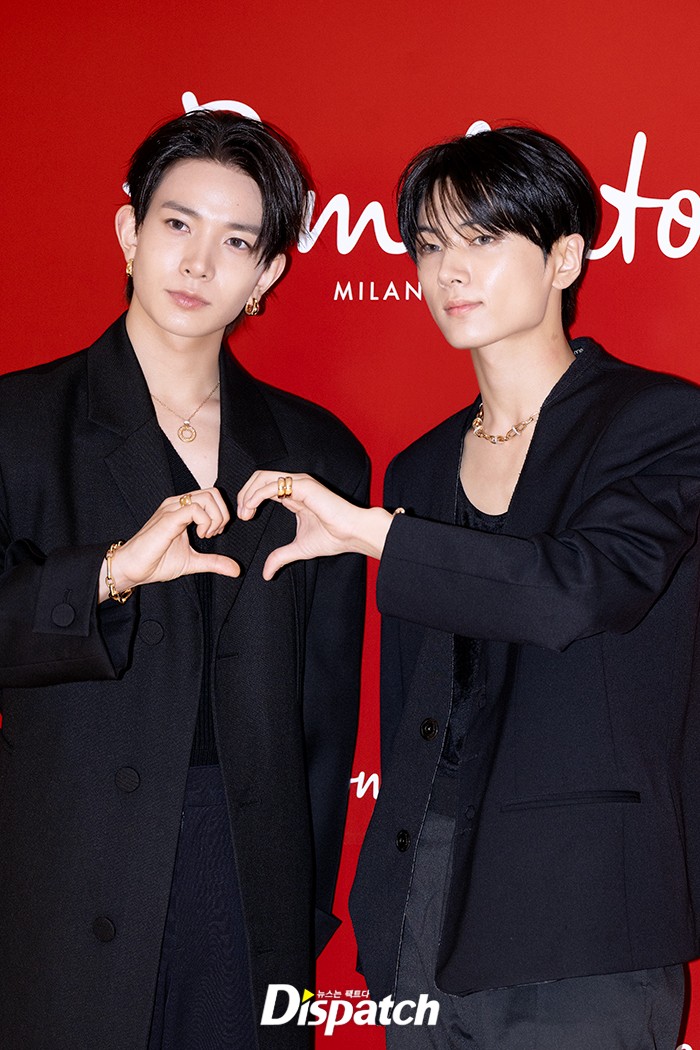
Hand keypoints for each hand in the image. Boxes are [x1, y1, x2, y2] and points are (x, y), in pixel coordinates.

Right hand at [99, 488, 239, 600]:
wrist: (133, 568)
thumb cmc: (156, 562)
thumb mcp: (193, 561)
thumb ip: (214, 562)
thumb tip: (236, 570)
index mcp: (182, 509)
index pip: (212, 496)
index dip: (222, 514)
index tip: (215, 533)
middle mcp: (177, 504)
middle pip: (213, 493)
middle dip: (223, 515)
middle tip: (213, 534)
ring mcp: (172, 508)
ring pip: (207, 497)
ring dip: (215, 518)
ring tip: (206, 535)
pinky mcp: (168, 518)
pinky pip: (195, 509)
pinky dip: (206, 522)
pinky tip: (200, 536)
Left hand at [237, 471, 391, 578]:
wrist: (352, 534)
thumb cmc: (333, 538)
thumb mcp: (298, 549)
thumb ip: (280, 557)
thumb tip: (266, 574)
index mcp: (293, 495)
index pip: (263, 488)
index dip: (248, 500)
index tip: (244, 518)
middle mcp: (295, 485)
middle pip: (258, 478)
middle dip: (244, 494)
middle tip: (242, 515)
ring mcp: (299, 483)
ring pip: (262, 477)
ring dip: (248, 494)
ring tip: (246, 513)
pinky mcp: (303, 486)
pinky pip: (272, 485)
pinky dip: (257, 495)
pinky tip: (252, 509)